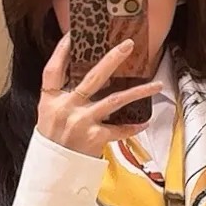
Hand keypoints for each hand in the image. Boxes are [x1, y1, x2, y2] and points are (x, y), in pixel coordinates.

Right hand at [38, 33, 152, 157]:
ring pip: (114, 101)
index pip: (52, 70)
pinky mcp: (94, 137)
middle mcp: (66, 107)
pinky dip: (132, 127)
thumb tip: (86, 77)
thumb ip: (63, 96)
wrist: (54, 170)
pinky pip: (119, 129)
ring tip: (157, 84)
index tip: (73, 35)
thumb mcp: (49, 115)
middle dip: (113, 59)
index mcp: (51, 100)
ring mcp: (82, 122)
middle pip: (92, 78)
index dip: (61, 51)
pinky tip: (144, 122)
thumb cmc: (54, 140)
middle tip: (129, 45)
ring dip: (138, 92)